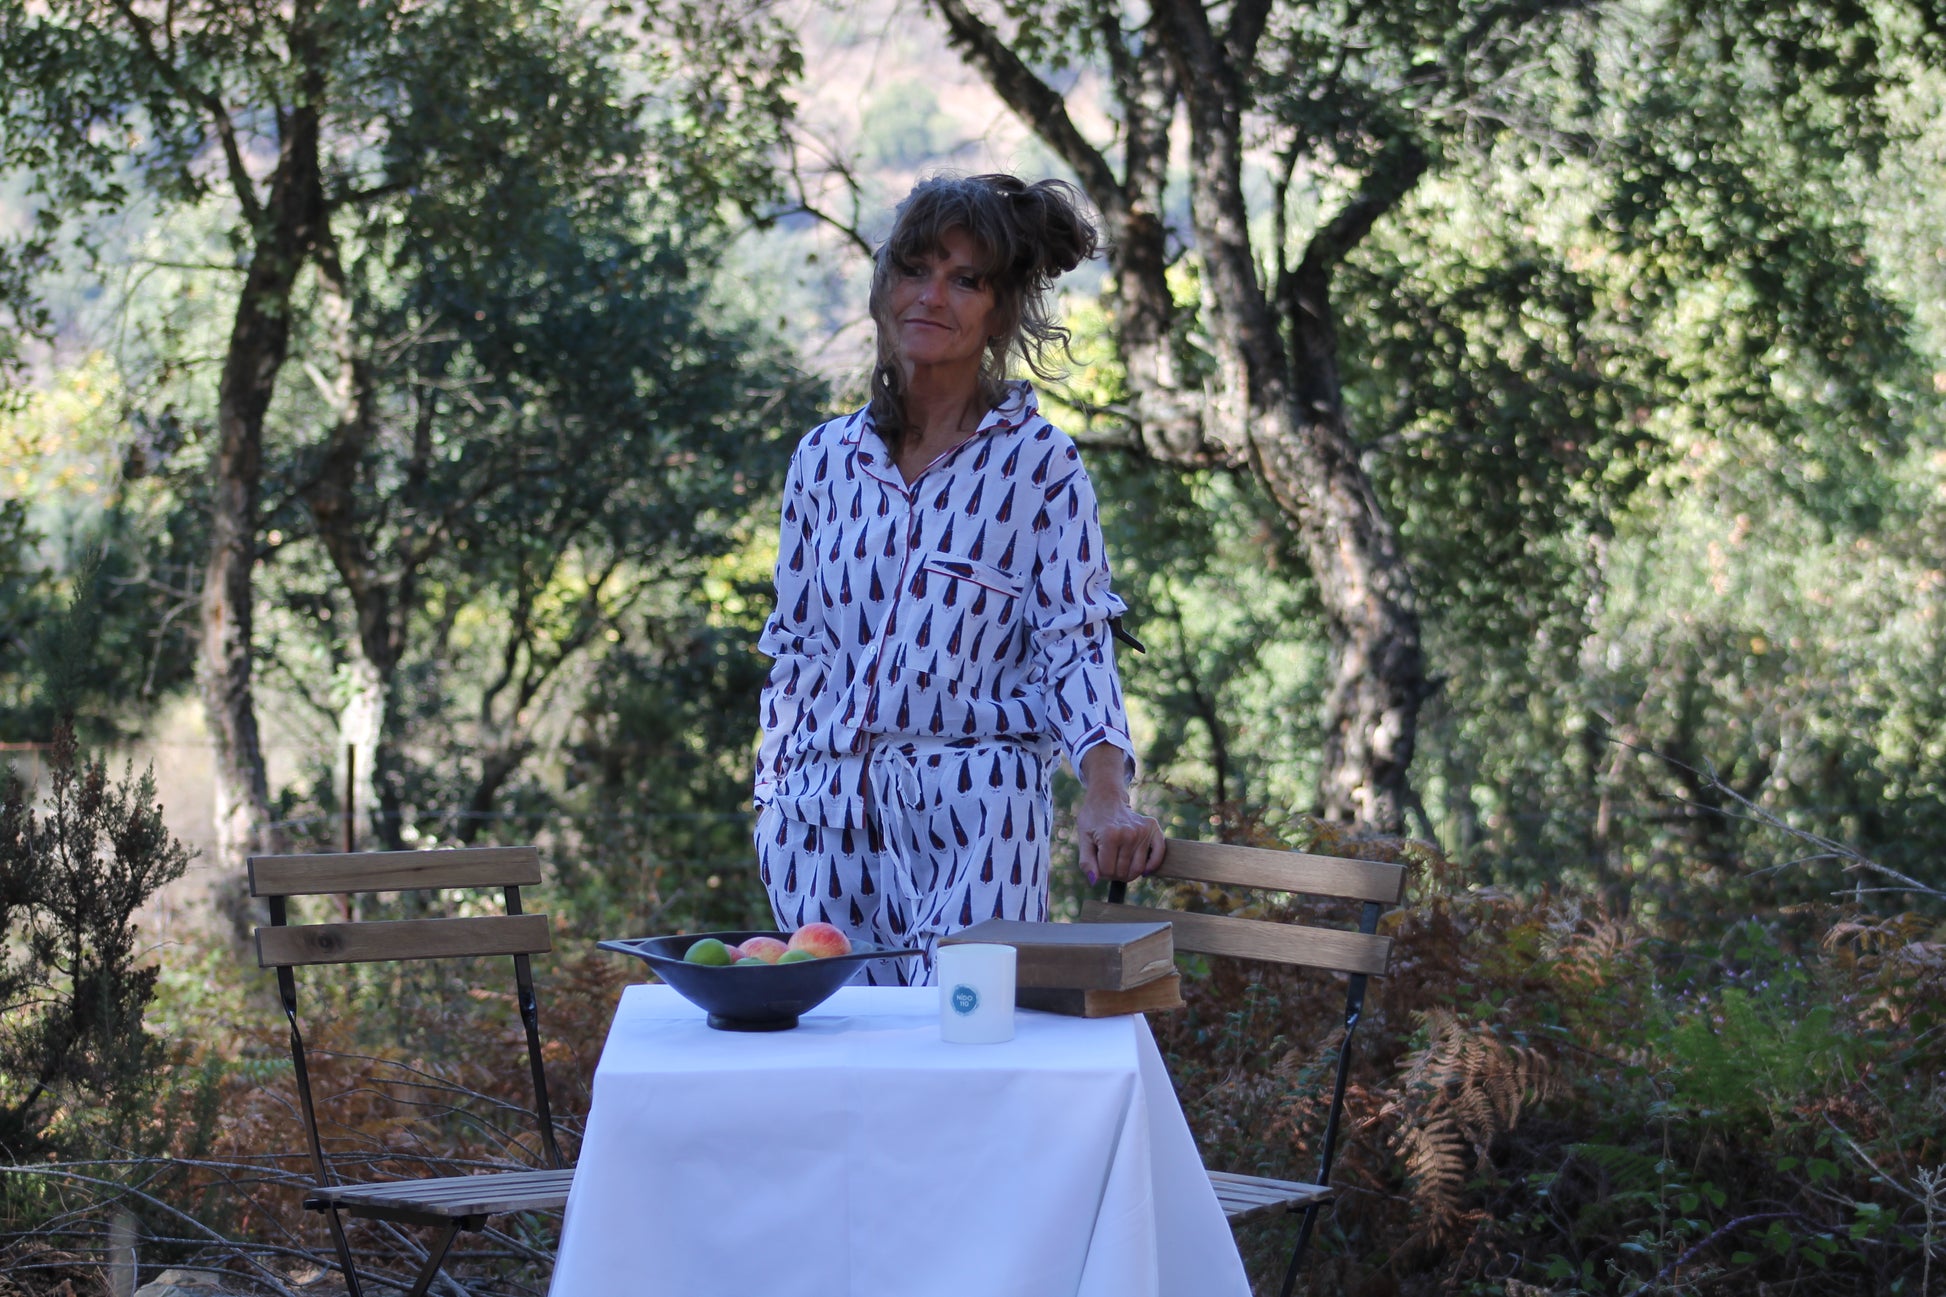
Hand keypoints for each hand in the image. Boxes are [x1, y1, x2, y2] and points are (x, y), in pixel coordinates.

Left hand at [1076, 744, 1164, 884]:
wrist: (1106, 799)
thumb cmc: (1093, 820)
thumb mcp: (1083, 838)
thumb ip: (1086, 861)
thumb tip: (1094, 881)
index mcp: (1110, 836)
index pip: (1107, 871)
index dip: (1100, 872)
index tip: (1098, 862)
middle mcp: (1129, 833)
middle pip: (1123, 872)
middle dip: (1114, 873)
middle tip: (1109, 861)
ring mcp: (1142, 831)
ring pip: (1138, 869)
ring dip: (1129, 872)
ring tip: (1121, 862)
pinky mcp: (1152, 828)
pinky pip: (1158, 855)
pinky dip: (1151, 866)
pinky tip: (1143, 869)